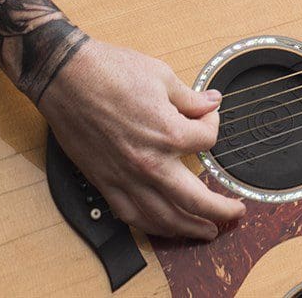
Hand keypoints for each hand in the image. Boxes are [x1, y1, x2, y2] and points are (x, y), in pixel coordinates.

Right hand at [34, 37, 244, 240]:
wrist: (66, 77)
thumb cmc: (111, 71)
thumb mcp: (162, 76)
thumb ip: (190, 98)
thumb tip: (212, 103)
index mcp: (169, 133)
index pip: (207, 141)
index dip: (213, 126)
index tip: (207, 117)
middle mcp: (150, 163)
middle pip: (196, 199)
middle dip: (221, 209)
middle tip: (235, 212)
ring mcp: (125, 177)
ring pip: (164, 217)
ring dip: (189, 229)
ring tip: (206, 231)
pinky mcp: (104, 183)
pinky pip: (131, 215)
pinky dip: (150, 225)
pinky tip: (161, 226)